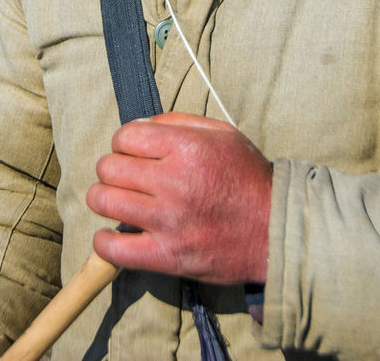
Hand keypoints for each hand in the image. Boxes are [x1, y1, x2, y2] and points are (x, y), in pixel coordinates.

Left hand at [86, 112, 271, 285]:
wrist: (276, 230)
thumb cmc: (248, 179)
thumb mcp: (223, 135)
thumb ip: (179, 122)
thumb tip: (142, 126)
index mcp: (186, 148)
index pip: (125, 136)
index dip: (124, 143)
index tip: (133, 153)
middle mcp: (173, 182)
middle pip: (109, 167)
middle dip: (112, 169)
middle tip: (126, 178)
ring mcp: (167, 221)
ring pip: (103, 201)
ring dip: (104, 199)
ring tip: (118, 201)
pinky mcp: (167, 256)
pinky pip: (113, 249)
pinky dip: (104, 242)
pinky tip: (113, 234)